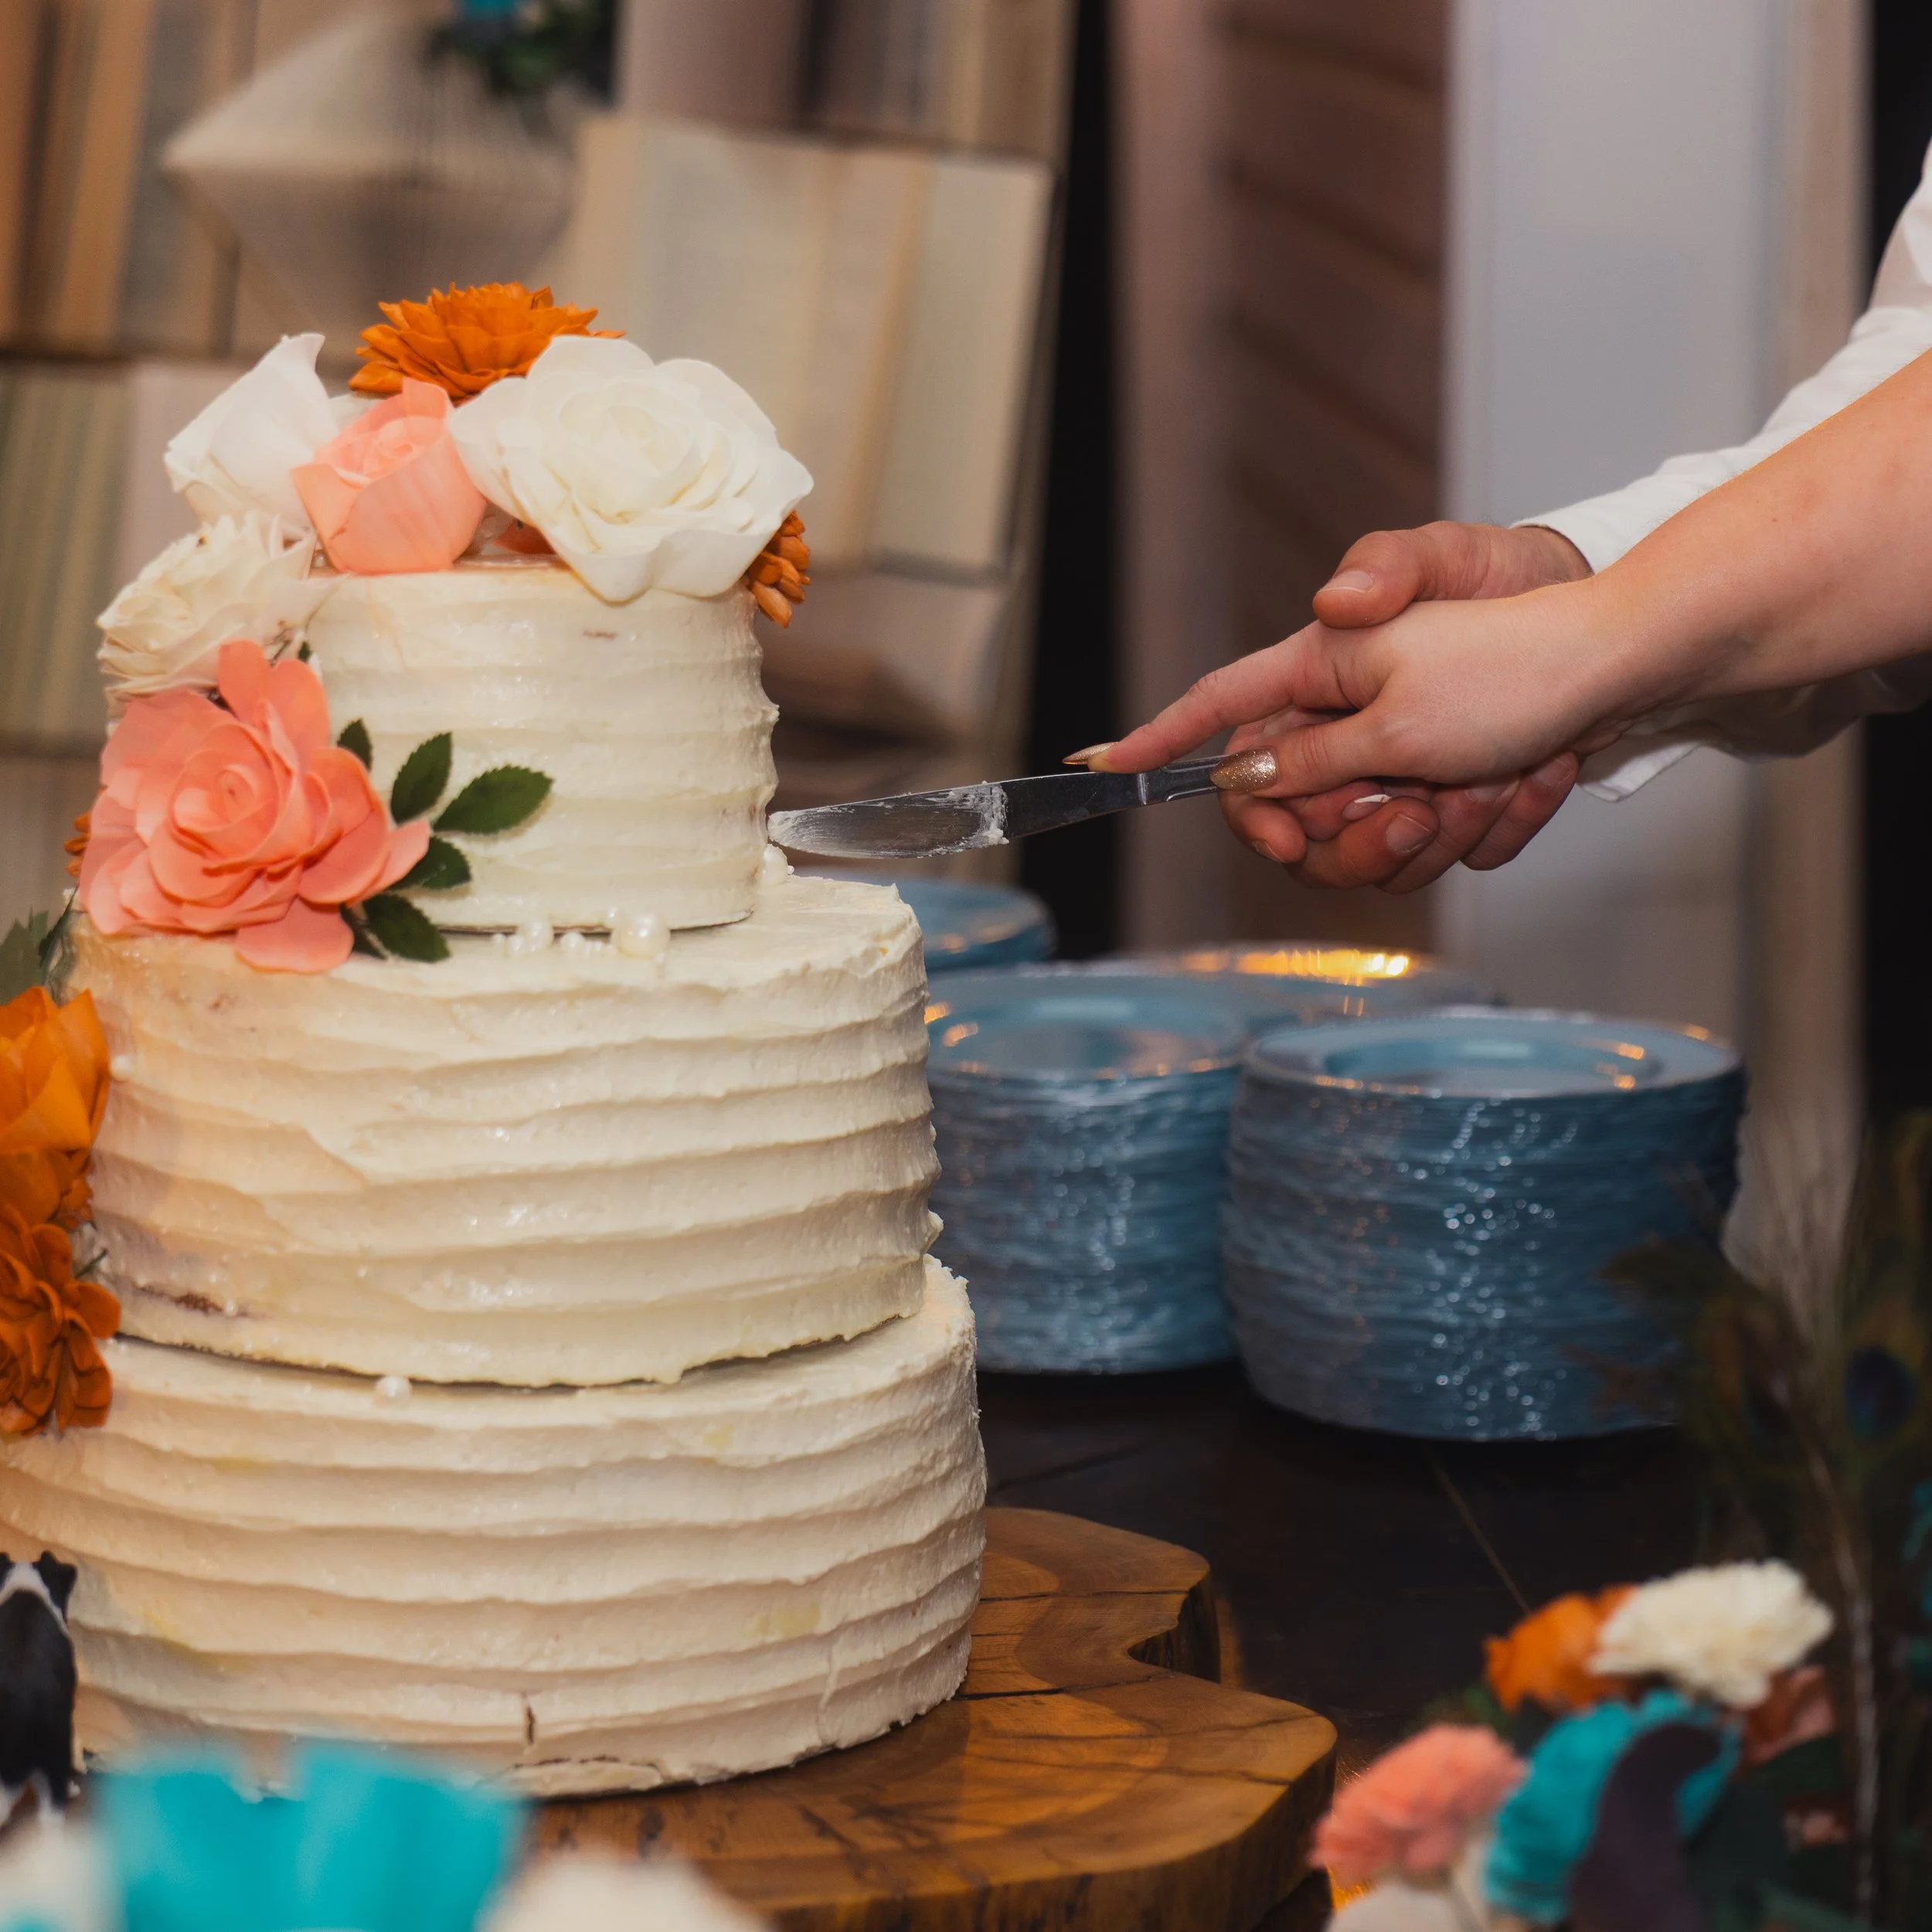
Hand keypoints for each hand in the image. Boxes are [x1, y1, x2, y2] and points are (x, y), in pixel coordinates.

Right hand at [1106, 568, 1637, 803]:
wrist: (1627, 658)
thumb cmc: (1516, 637)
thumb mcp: (1406, 684)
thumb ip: (1320, 729)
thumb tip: (1249, 755)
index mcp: (1321, 675)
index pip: (1218, 708)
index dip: (1161, 739)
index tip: (1110, 766)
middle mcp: (1349, 723)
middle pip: (1290, 813)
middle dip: (1347, 835)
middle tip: (1409, 819)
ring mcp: (1400, 763)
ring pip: (1369, 850)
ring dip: (1440, 833)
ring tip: (1493, 784)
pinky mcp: (1452, 794)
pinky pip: (1443, 852)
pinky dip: (1494, 824)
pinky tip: (1536, 777)